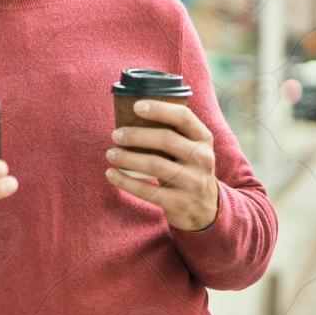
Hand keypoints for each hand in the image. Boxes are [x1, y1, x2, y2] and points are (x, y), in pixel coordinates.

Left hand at [105, 100, 218, 230]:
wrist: (204, 207)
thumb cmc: (186, 168)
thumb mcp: (190, 148)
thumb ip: (172, 132)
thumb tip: (131, 113)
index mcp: (203, 139)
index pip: (184, 117)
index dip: (159, 109)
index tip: (135, 107)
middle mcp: (202, 158)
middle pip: (166, 139)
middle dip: (136, 135)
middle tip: (116, 135)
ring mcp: (193, 182)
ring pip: (155, 165)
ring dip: (127, 158)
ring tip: (111, 154)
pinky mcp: (180, 202)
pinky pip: (147, 190)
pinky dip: (125, 181)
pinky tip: (111, 174)